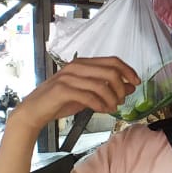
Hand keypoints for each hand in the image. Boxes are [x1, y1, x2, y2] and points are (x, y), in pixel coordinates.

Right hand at [13, 57, 137, 127]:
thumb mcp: (89, 93)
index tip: (137, 82)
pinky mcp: (62, 90)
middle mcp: (76, 67)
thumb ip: (108, 88)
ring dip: (112, 99)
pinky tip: (102, 110)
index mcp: (83, 63)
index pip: (113, 61)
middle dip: (121, 88)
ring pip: (102, 86)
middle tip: (122, 100)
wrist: (34, 111)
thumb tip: (131, 86)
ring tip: (112, 108)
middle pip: (111, 72)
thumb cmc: (61, 101)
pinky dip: (100, 105)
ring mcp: (68, 77)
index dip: (128, 70)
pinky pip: (89, 97)